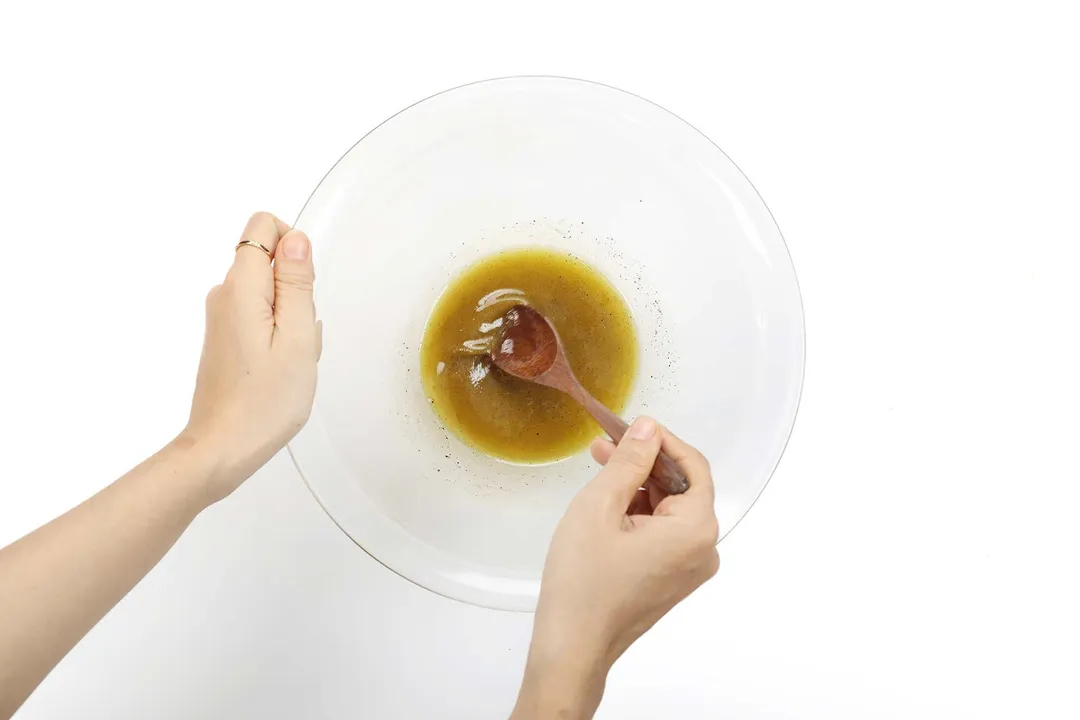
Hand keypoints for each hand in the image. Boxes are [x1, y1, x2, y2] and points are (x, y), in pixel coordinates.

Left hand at [182, 212, 320, 501]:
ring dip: (292, 319)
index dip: (293, 245)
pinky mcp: (224, 338)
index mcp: (240, 288)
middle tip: (300, 338)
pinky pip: (261, 317)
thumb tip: (296, 238)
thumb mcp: (297, 338)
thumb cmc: (265, 401)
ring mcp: (221, 318)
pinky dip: (279, 335)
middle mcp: (223, 295)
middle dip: (298, 291)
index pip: (262, 227)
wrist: (222, 448)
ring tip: (291, 361)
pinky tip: (281, 369)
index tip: (305, 289)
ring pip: (270, 294)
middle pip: (270, 262)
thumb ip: (297, 283)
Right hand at [512, 417, 718, 718]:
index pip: (692, 465)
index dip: (661, 440)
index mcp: (695, 530)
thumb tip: (647, 428)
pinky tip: (607, 504)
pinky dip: (638, 513)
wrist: (573, 648)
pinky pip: (663, 533)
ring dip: (637, 486)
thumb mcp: (600, 506)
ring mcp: (689, 568)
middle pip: (682, 487)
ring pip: (669, 509)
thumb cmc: (584, 582)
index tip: (629, 427)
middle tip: (604, 446)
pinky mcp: (672, 579)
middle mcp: (703, 550)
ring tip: (598, 471)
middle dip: (644, 463)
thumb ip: (629, 461)